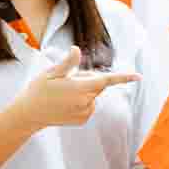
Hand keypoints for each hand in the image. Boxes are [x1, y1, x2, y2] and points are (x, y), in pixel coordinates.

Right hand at [13, 47, 138, 129]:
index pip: (105, 80)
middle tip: (67, 80)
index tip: (138, 76)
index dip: (123, 77)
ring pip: (93, 95)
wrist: (29, 114)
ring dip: (84, 91)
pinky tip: (65, 103)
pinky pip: (89, 105)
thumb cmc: (39, 90)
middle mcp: (86, 102)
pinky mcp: (83, 119)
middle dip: (87, 79)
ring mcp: (85, 113)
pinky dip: (81, 102)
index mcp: (80, 88)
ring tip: (64, 93)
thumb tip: (76, 49)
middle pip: (97, 84)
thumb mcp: (51, 73)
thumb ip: (68, 63)